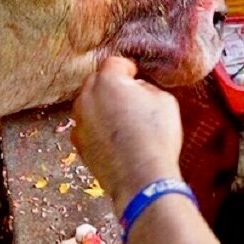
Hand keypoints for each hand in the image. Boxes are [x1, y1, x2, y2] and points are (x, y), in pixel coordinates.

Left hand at [71, 57, 183, 215]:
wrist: (142, 179)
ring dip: (102, 107)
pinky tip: (115, 139)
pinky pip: (87, 127)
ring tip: (123, 121)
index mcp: (108, 81)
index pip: (114, 63)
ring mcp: (79, 122)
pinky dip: (97, 128)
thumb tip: (136, 90)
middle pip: (97, 82)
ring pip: (89, 105)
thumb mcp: (164, 101)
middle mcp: (87, 98)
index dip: (128, 68)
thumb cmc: (156, 138)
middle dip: (112, 86)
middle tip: (131, 99)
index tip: (135, 75)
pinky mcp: (78, 143)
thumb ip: (145, 87)